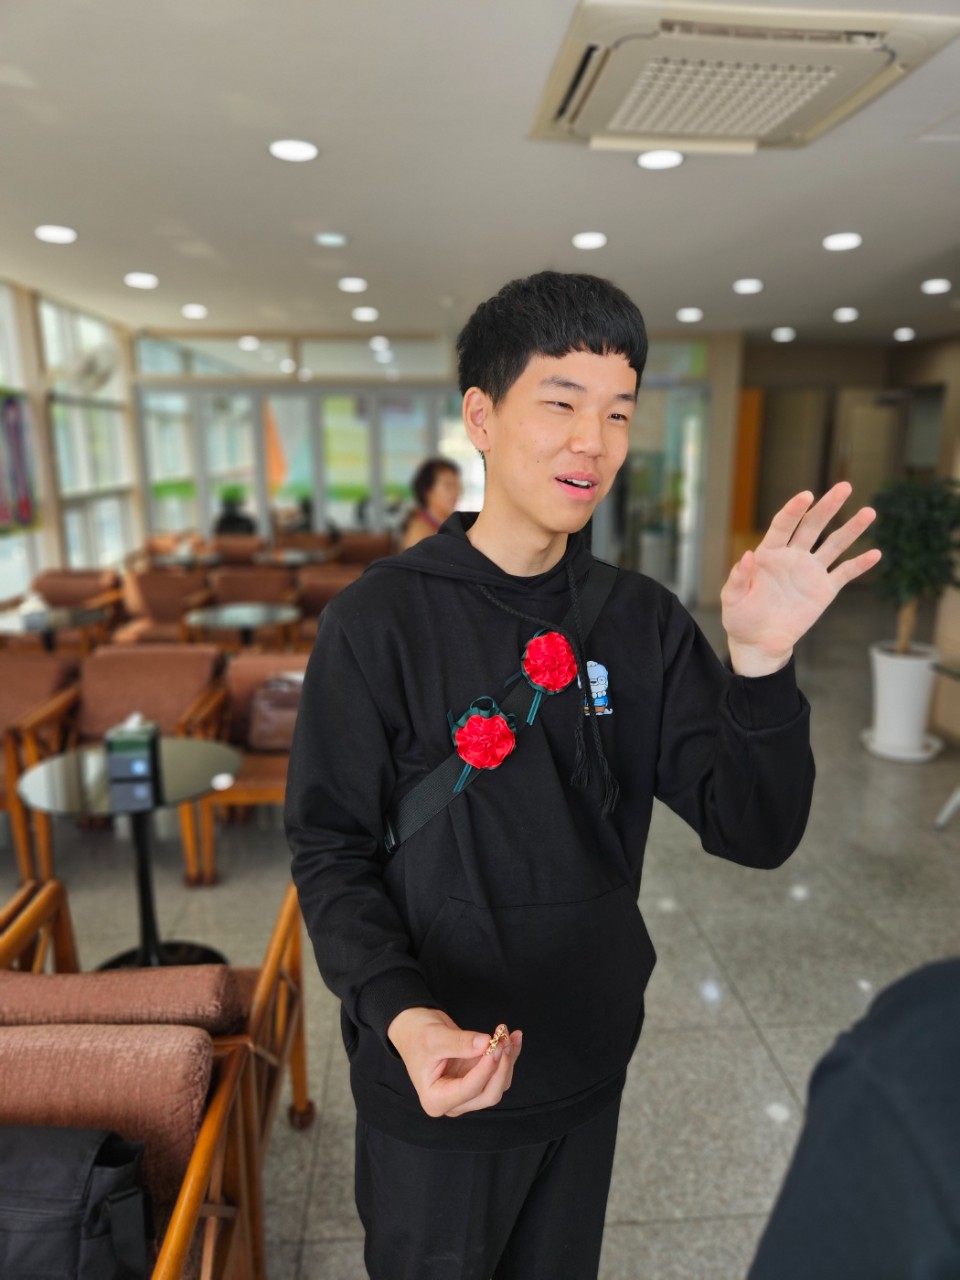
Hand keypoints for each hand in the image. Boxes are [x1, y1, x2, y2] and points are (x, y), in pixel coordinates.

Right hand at [387, 1006, 522, 1118]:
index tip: (495, 1045)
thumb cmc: (417, 1036)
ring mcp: (466, 1093)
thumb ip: (461, 1043)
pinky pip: (498, 1073)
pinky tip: (513, 1037)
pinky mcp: (476, 1080)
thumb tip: (488, 1043)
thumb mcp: (435, 1037)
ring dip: (507, 1058)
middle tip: (503, 1038)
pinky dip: (508, 1055)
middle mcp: (453, 1102)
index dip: (486, 1068)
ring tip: (506, 1032)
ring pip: (498, 1084)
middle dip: (501, 1066)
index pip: (470, 1090)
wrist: (414, 1028)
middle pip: (488, 1094)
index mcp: (436, 1099)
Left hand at [722, 482, 880, 676]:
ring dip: (851, 529)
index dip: (794, 510)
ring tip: (869, 512)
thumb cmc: (740, 617)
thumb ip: (738, 578)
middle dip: (828, 506)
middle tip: (845, 487)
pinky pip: (845, 573)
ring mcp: (810, 572)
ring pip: (834, 545)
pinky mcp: (824, 590)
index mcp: (769, 553)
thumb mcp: (732, 599)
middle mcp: (792, 557)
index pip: (783, 525)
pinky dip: (860, 565)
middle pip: (813, 526)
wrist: (759, 642)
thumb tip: (747, 555)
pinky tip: (875, 553)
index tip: (806, 496)